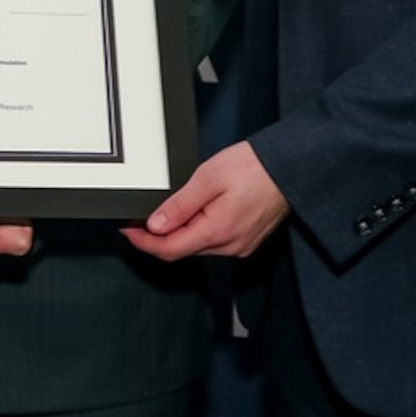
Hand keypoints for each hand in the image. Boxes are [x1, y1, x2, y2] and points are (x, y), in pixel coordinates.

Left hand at [121, 142, 288, 261]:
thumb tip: (155, 225)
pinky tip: (196, 212)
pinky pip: (214, 241)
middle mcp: (230, 246)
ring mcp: (240, 245)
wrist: (288, 167)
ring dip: (179, 232)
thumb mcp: (208, 178)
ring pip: (198, 246)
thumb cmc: (254, 168)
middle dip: (158, 235)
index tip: (127, 231)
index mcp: (217, 231)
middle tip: (141, 216)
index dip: (143, 242)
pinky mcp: (247, 240)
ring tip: (171, 208)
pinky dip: (198, 230)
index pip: (169, 249)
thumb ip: (179, 205)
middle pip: (182, 249)